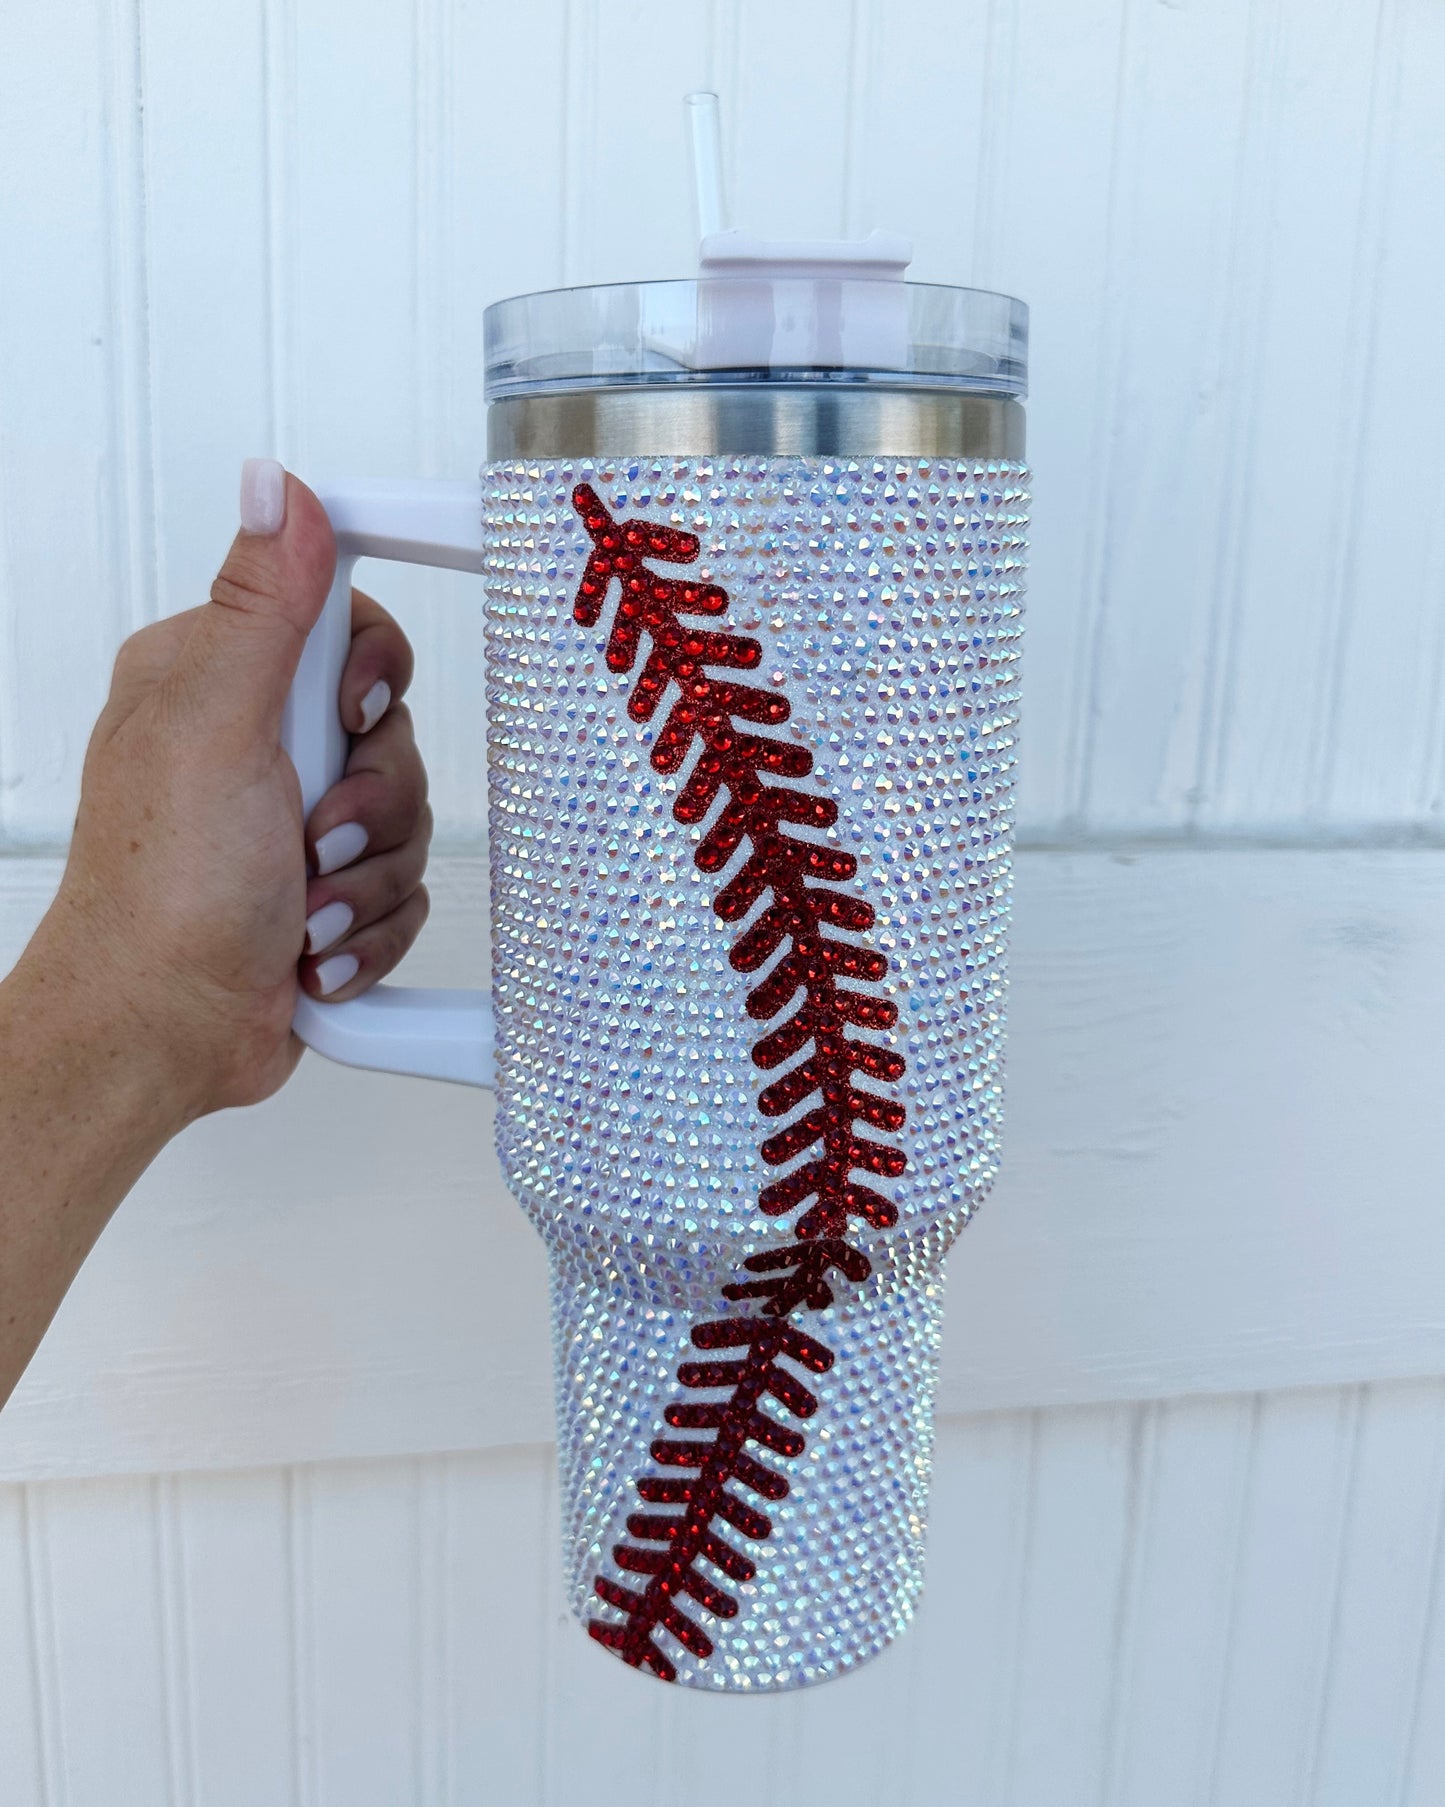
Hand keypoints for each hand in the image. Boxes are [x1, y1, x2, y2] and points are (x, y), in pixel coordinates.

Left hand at [24, 462, 430, 1125]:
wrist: (160, 1031)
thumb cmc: (164, 892)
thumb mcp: (217, 726)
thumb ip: (264, 607)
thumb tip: (278, 487)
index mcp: (215, 678)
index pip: (344, 624)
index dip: (370, 674)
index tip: (347, 714)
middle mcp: (254, 744)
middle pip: (390, 731)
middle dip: (371, 801)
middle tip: (312, 834)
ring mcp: (291, 822)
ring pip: (406, 819)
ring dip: (367, 878)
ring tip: (306, 908)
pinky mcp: (325, 890)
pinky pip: (403, 890)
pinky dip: (370, 930)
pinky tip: (315, 949)